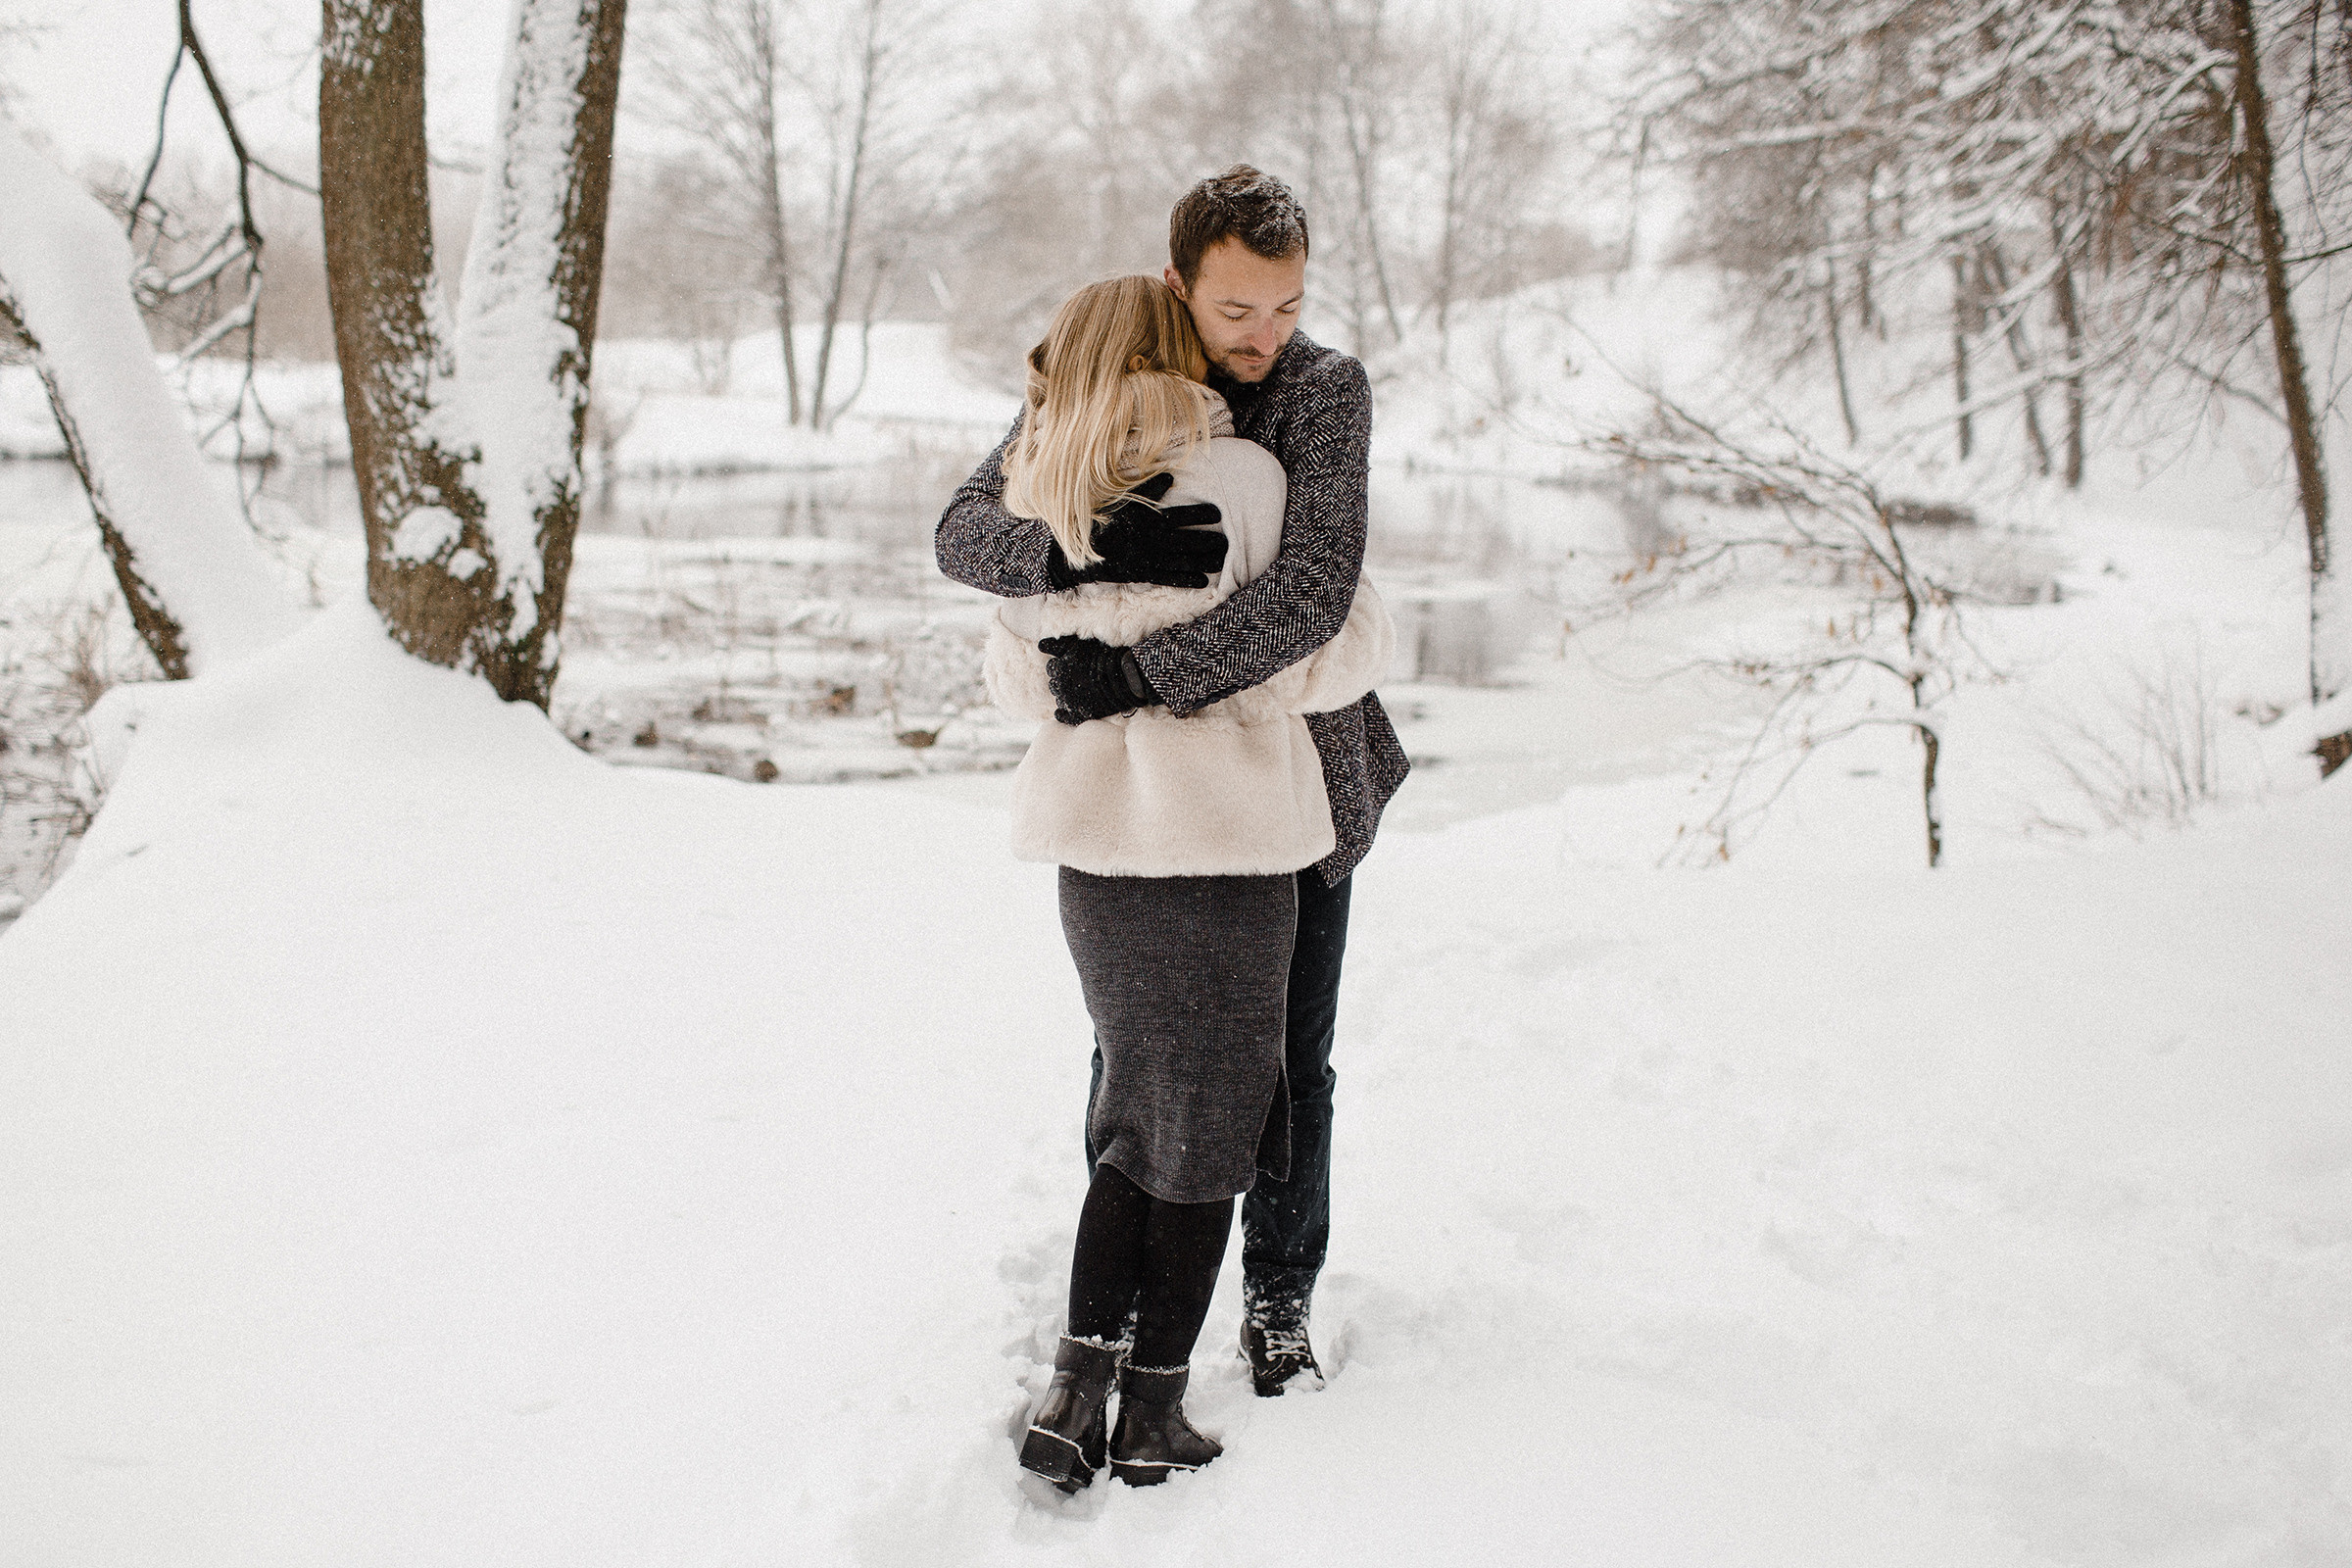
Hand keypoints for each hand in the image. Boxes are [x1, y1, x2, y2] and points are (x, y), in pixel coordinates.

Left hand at [1039, 634, 1160, 724]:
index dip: (1061, 667)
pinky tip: (1062, 713)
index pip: (1052, 668)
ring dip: (1064, 695)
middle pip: (1054, 684)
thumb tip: (1040, 645)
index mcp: (1059, 668)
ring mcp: (1070, 700)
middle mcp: (1061, 685)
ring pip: (1059, 699)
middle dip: (1062, 681)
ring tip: (1077, 692)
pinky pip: (1064, 717)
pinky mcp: (1080, 714)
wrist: (1125, 675)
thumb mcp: (1079, 645)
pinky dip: (1062, 715)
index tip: (1071, 666)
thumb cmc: (1104, 656)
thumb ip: (1057, 645)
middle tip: (1076, 679)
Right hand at [1047, 473, 1226, 589]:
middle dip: (1210, 541)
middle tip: (1228, 542)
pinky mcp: (1146, 574)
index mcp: (1152, 520)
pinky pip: (1170, 579)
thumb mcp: (1126, 500)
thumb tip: (1171, 475)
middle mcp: (1155, 540)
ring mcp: (1152, 558)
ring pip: (1184, 560)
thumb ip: (1150, 488)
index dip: (1201, 514)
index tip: (1218, 512)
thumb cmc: (1106, 521)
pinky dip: (1187, 580)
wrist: (1086, 550)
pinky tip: (1204, 582)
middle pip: (1189, 540)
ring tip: (1223, 561)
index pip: (1183, 515)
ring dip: (1205, 561)